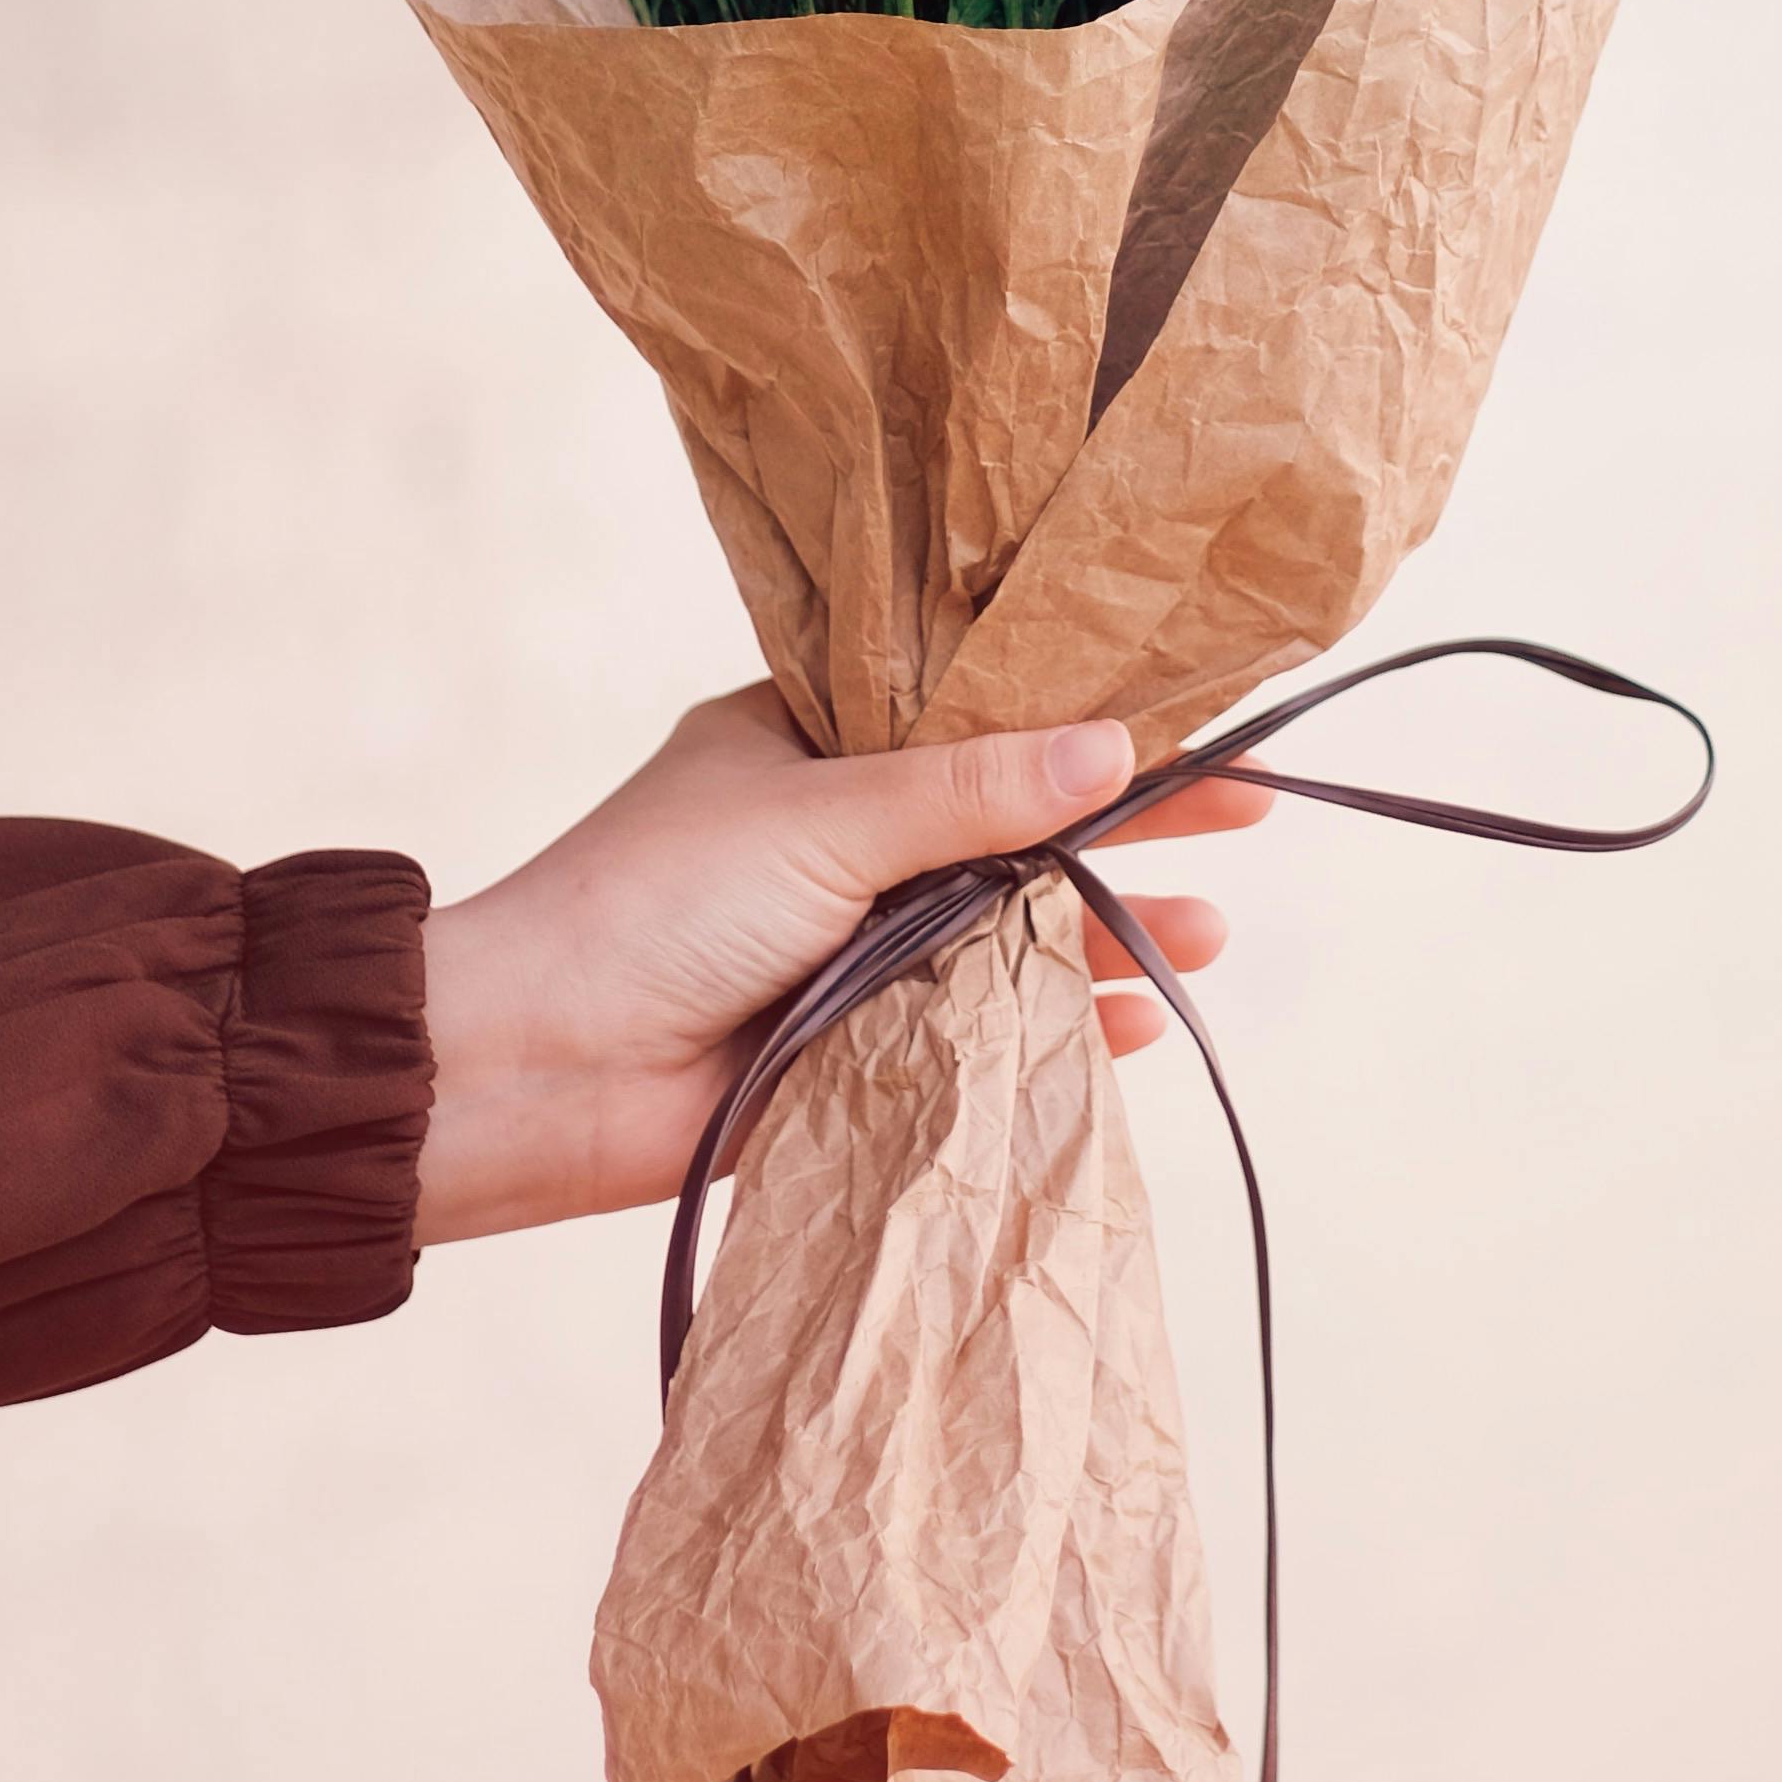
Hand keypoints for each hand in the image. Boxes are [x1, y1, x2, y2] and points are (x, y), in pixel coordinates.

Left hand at [413, 685, 1271, 1248]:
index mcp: (813, 746)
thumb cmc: (649, 906)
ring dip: (1102, 933)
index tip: (1192, 709)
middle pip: (1015, 824)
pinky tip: (1131, 1028)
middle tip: (1248, 816)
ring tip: (1204, 935)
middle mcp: (838, 840)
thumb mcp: (822, 818)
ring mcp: (852, 948)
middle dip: (1125, 825)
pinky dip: (1052, 1030)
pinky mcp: (856, 1052)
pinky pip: (979, 1033)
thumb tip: (1111, 751)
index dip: (1082, 710)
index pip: (975, 713)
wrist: (532, 1073)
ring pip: (1007, 931)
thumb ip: (971, 794)